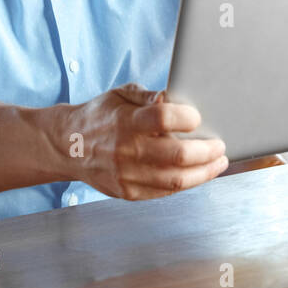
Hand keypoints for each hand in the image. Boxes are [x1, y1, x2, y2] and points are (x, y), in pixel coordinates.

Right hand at [66, 83, 228, 199]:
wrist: (67, 146)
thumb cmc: (99, 116)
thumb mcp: (120, 95)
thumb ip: (149, 96)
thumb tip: (176, 97)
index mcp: (125, 121)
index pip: (162, 117)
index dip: (186, 117)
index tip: (197, 117)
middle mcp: (125, 150)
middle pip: (177, 155)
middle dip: (207, 151)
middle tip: (220, 145)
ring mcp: (126, 174)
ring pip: (176, 180)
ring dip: (204, 172)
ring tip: (218, 162)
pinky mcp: (128, 192)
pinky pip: (165, 192)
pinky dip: (186, 183)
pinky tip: (197, 174)